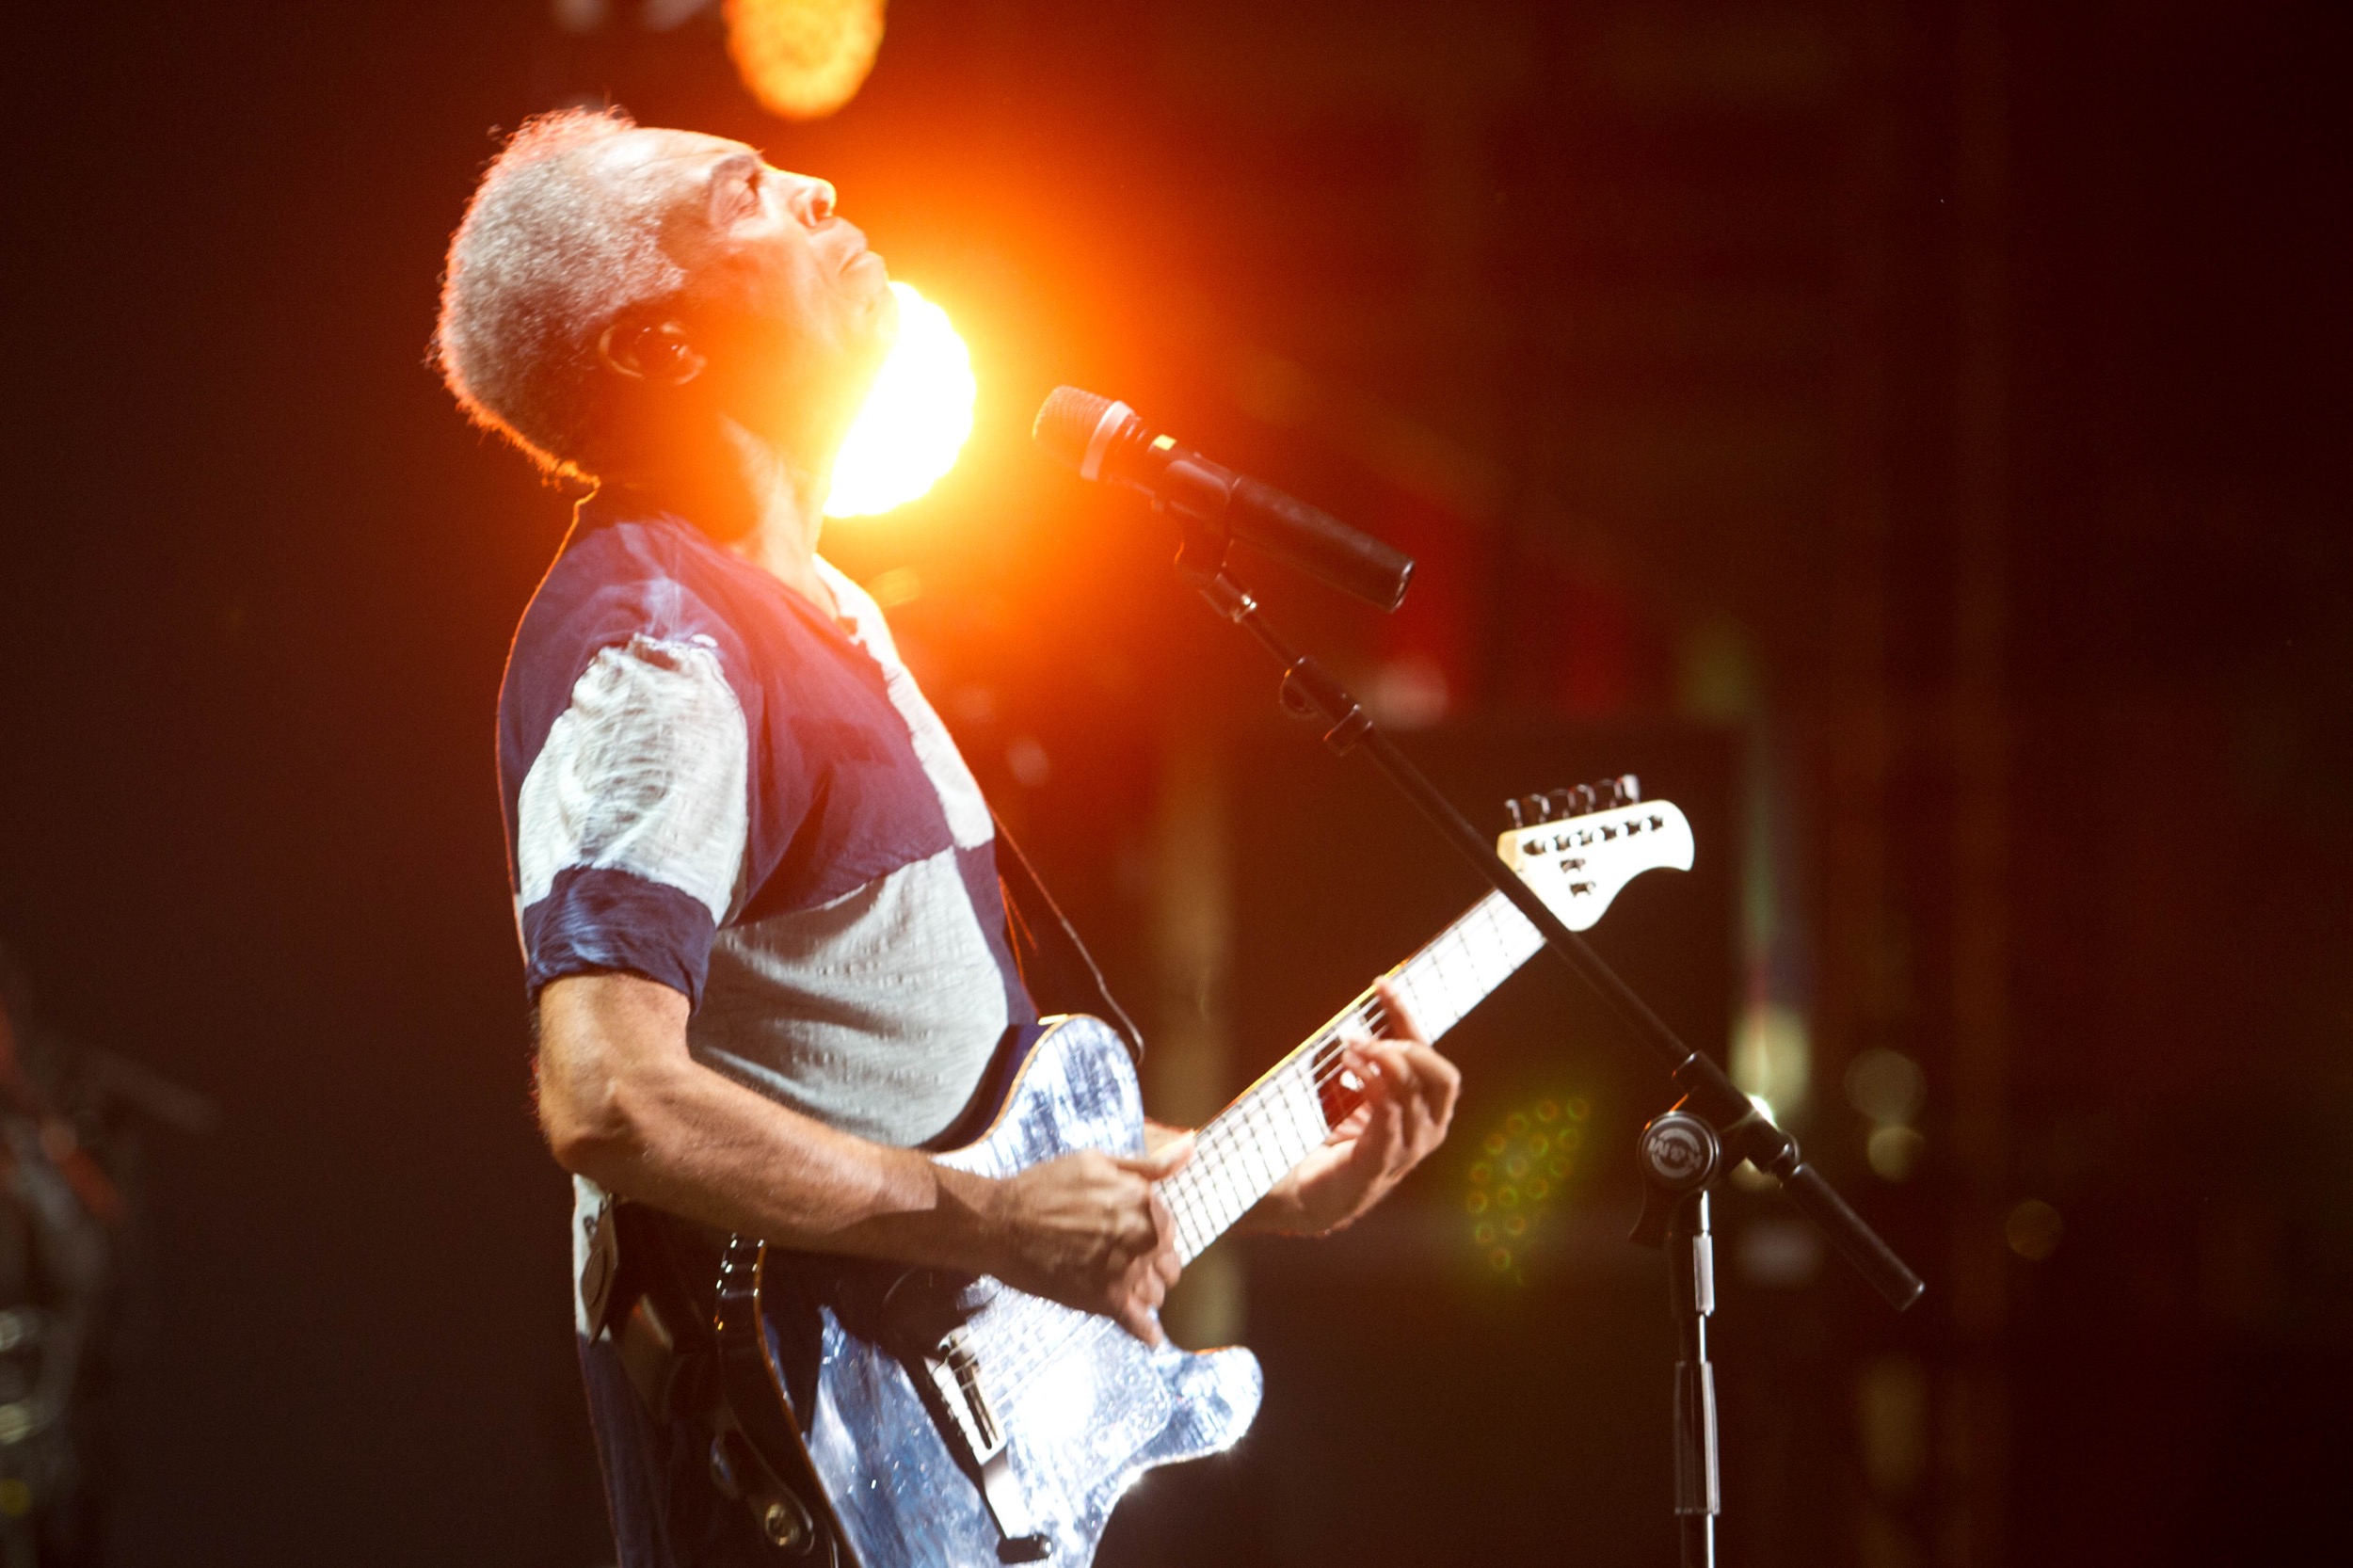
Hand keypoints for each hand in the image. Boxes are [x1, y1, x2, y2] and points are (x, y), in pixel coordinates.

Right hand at [979, 1137, 1191, 1343]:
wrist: (1000, 1223)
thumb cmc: (1045, 1187)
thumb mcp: (1097, 1162)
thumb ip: (1148, 1164)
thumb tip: (1191, 1147)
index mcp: (1145, 1203)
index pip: (1169, 1230)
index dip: (1149, 1233)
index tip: (1126, 1235)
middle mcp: (1143, 1238)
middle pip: (1168, 1265)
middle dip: (1150, 1265)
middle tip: (1119, 1261)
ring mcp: (1127, 1272)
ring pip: (1155, 1295)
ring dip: (1141, 1293)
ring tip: (1116, 1286)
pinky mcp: (1106, 1301)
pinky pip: (1142, 1325)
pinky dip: (1146, 1332)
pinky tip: (1147, 1335)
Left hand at [1256, 979, 1460, 1235]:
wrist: (1292, 1197)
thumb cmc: (1321, 1145)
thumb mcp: (1345, 1097)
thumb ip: (1356, 1069)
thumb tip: (1350, 1030)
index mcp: (1422, 1116)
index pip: (1433, 1061)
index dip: (1408, 1019)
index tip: (1380, 984)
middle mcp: (1422, 1135)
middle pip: (1442, 1078)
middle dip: (1410, 1045)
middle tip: (1369, 1034)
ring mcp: (1402, 1155)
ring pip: (1414, 1095)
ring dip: (1383, 1062)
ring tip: (1350, 1048)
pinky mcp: (1374, 1168)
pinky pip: (1389, 1120)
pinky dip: (1374, 1087)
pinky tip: (1351, 1070)